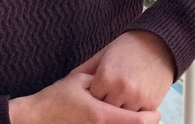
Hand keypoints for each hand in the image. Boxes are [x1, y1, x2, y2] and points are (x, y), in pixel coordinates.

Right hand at [9, 73, 160, 123]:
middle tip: (150, 115)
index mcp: (101, 114)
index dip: (151, 118)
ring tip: (136, 116)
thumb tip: (116, 74)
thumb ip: (100, 79)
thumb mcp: (79, 80)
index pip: (137, 121)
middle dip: (145, 123)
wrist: (38, 118)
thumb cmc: (56, 98)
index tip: (156, 111)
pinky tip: (119, 120)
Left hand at [70, 31, 174, 111]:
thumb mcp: (104, 55)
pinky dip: (133, 113)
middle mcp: (120, 89)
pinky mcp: (150, 104)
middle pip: (106, 110)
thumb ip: (86, 70)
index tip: (96, 93)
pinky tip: (130, 104)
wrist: (157, 44)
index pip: (92, 98)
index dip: (94, 96)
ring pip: (121, 117)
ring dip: (119, 110)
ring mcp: (136, 98)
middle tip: (106, 99)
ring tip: (118, 100)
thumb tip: (70, 80)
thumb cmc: (127, 48)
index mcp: (105, 77)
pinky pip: (138, 118)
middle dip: (105, 105)